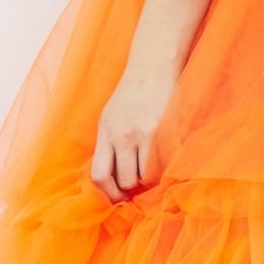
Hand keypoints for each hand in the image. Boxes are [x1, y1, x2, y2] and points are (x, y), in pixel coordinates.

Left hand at [90, 50, 182, 202]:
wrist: (152, 68)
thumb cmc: (131, 96)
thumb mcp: (110, 118)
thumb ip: (109, 146)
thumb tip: (112, 181)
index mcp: (105, 132)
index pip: (99, 175)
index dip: (108, 193)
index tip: (117, 195)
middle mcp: (122, 135)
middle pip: (125, 181)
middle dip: (132, 187)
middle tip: (137, 180)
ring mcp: (144, 134)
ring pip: (145, 176)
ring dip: (148, 177)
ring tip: (150, 165)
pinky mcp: (164, 132)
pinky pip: (162, 164)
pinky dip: (163, 168)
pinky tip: (163, 157)